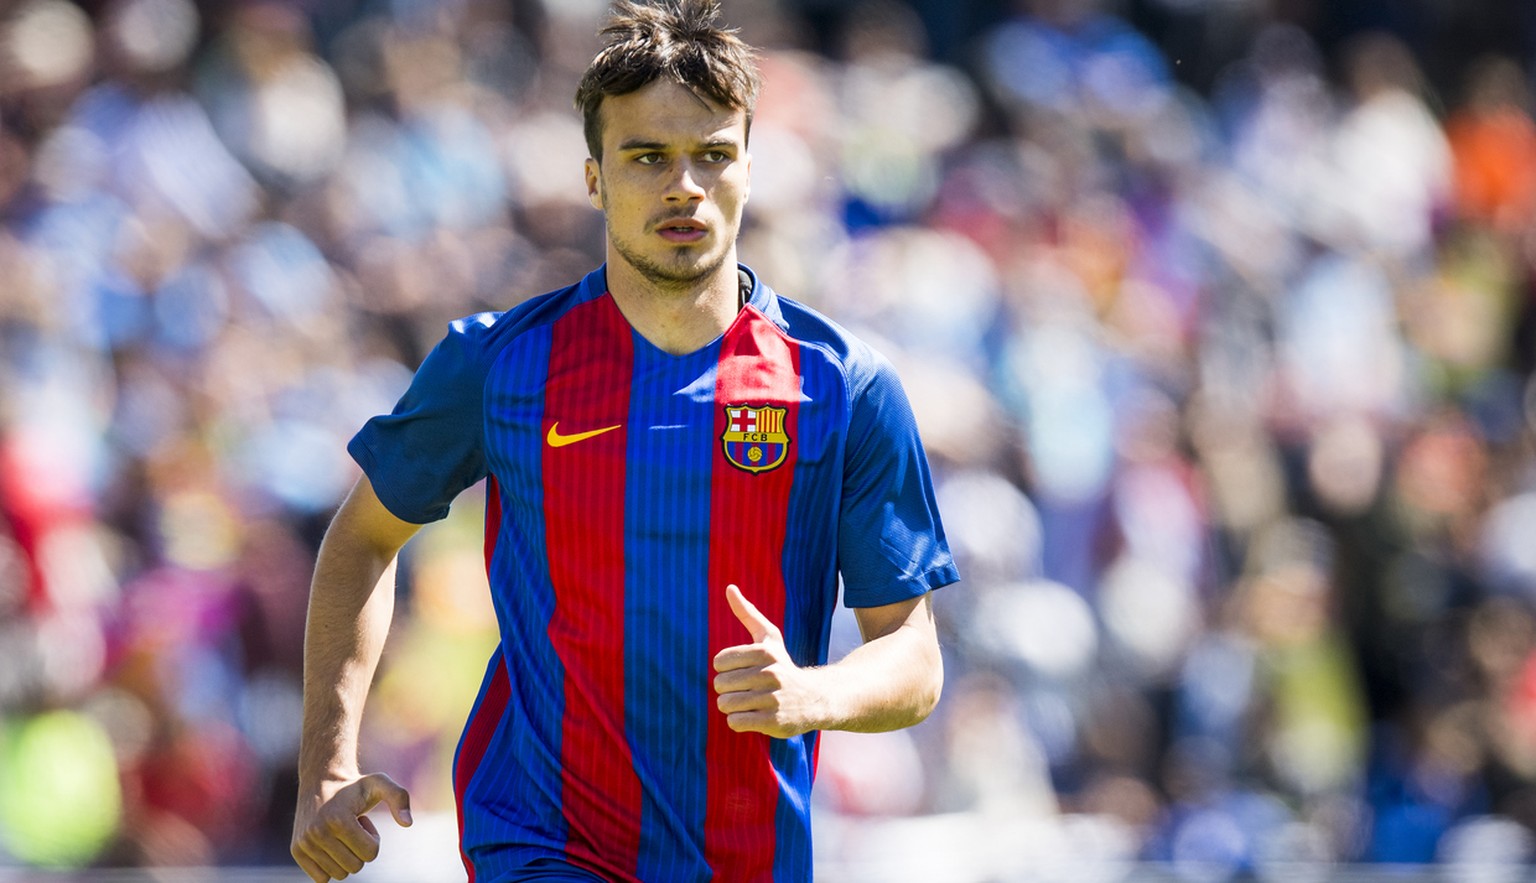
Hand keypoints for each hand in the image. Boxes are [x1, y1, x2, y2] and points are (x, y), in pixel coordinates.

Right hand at [291, 772, 411, 881]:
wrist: (321, 780)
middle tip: (351, 828)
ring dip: (345, 856)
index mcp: (338, 819)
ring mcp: (304, 842)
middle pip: (355, 867)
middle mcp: (317, 832)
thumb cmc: (355, 786)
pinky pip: (321, 879)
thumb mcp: (380, 783)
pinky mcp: (296, 850)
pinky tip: (329, 844)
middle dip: (359, 850)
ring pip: (339, 875)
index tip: (362, 821)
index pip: (370, 854)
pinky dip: (330, 866)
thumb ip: (399, 798)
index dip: (373, 839)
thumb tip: (407, 823)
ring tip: (340, 833)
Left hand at [712, 584, 823, 738]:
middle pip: (720, 684)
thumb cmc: (783, 666)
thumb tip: (729, 587)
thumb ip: (747, 613)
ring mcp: (773, 699)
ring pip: (725, 704)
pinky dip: (739, 721)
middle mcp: (770, 674)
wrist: (815, 699)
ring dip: (732, 706)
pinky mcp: (774, 722)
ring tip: (750, 702)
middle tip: (747, 689)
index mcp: (765, 652)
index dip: (726, 669)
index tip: (742, 671)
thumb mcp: (769, 638)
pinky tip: (754, 716)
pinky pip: (735, 722)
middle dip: (728, 689)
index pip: (720, 661)